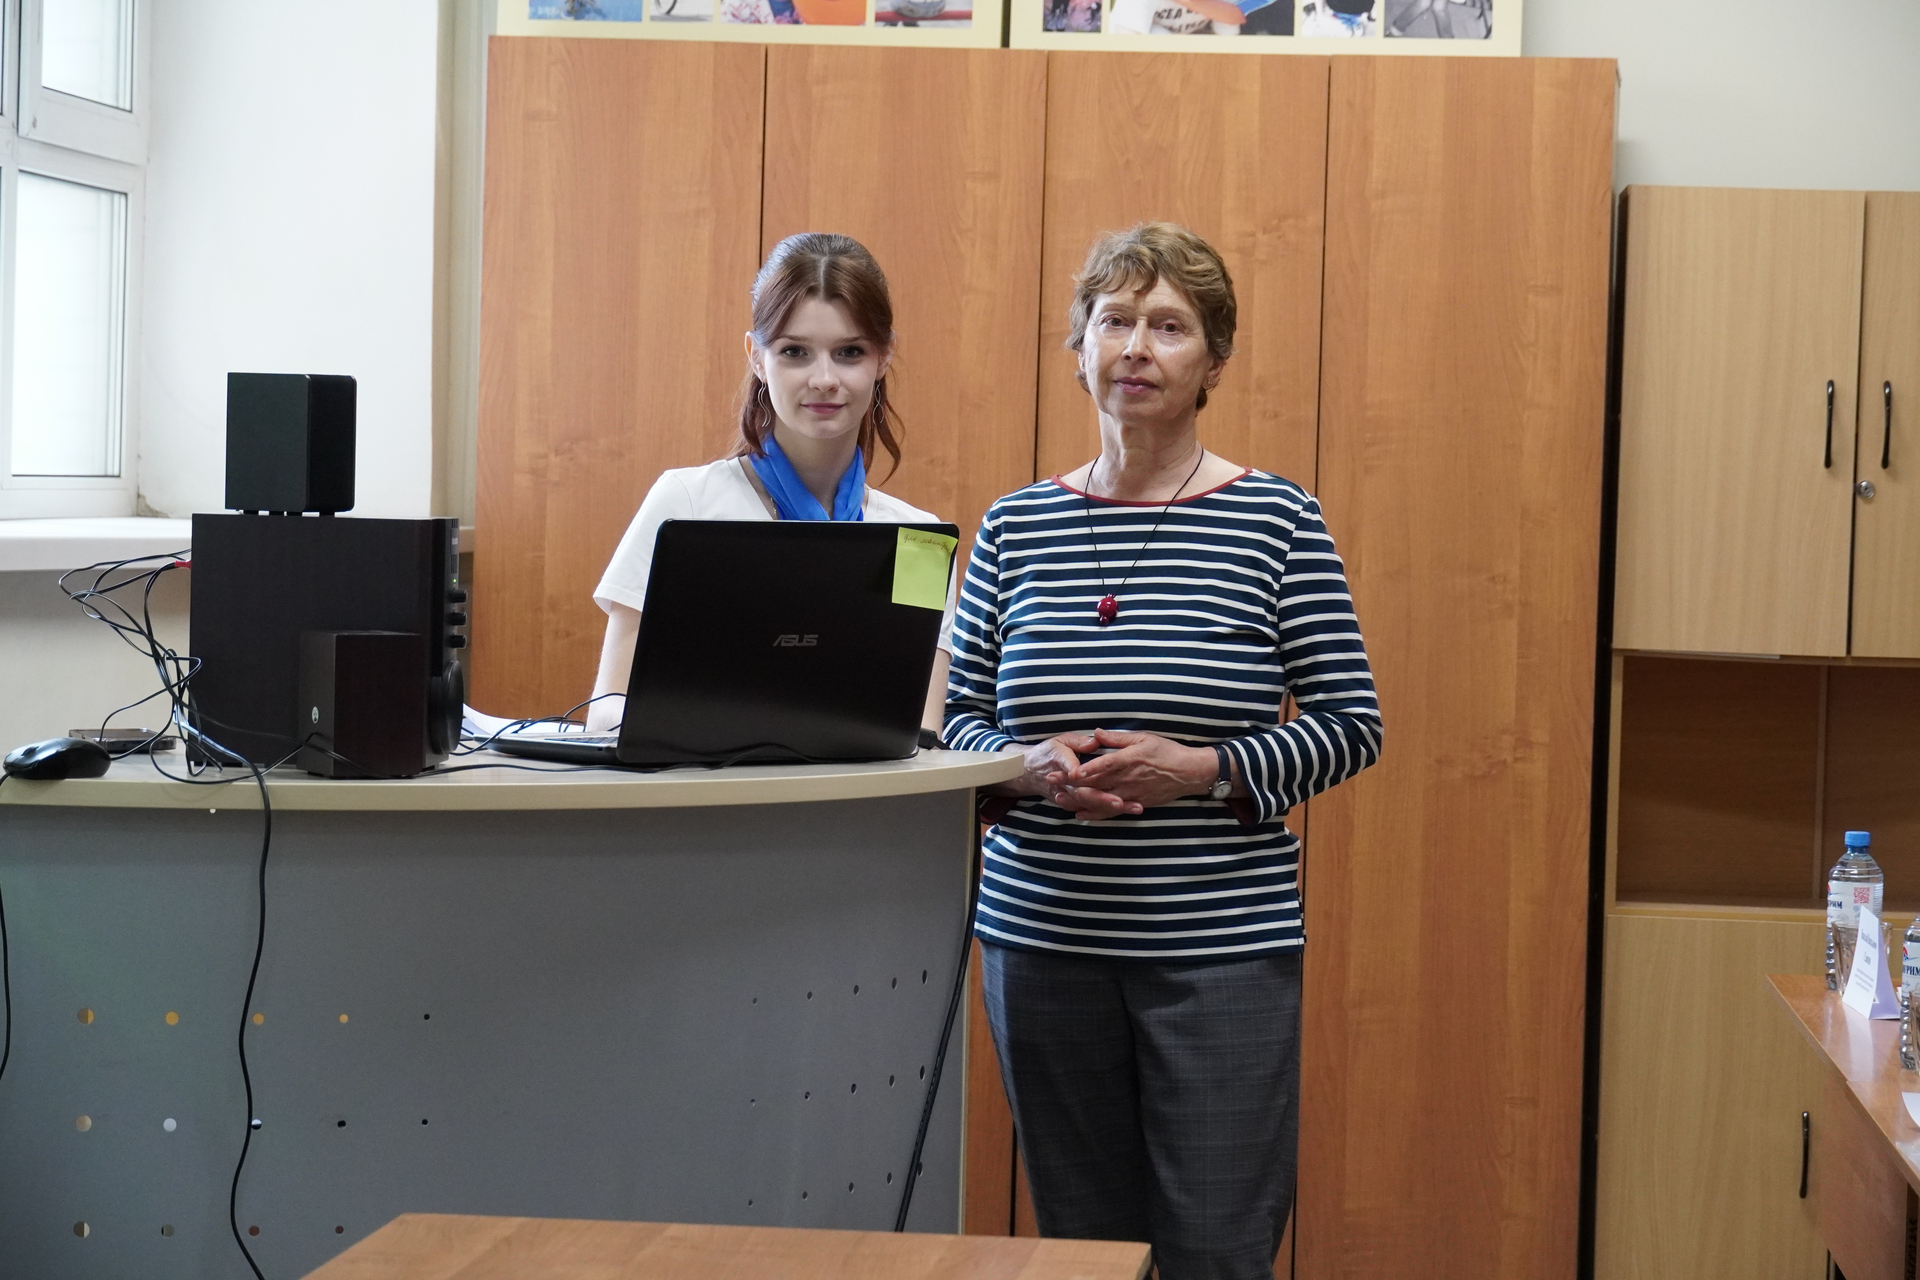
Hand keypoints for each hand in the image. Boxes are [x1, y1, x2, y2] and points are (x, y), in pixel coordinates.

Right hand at [1003, 732, 1140, 820]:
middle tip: (1122, 802)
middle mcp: (1063, 783)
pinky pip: (1088, 809)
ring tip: (1132, 808)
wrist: (1029, 771)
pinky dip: (1105, 812)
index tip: (1091, 776)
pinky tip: (1124, 812)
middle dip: (1103, 798)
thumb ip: (1078, 742)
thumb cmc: (1050, 752)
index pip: (1072, 769)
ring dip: (1110, 808)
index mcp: (1061, 762)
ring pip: (1089, 804)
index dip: (1082, 774)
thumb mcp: (1062, 740)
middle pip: (1083, 793)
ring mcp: (1066, 796)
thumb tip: (1095, 741)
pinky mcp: (1070, 803)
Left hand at [1064, 729, 1220, 811]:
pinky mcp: (1135, 803)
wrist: (1189, 773)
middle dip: (1072, 783)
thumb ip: (1117, 738)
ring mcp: (1131, 794)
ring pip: (1101, 799)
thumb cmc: (1167, 751)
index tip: (1066, 770)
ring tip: (1060, 799)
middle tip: (1051, 781)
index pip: (1102, 766)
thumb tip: (1096, 733)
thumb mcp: (1143, 738)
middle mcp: (1127, 779)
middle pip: (1096, 783)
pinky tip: (1081, 814)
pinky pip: (1112, 811)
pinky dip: (1096, 813)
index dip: (1083, 769)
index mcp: (1129, 759)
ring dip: (1079, 800)